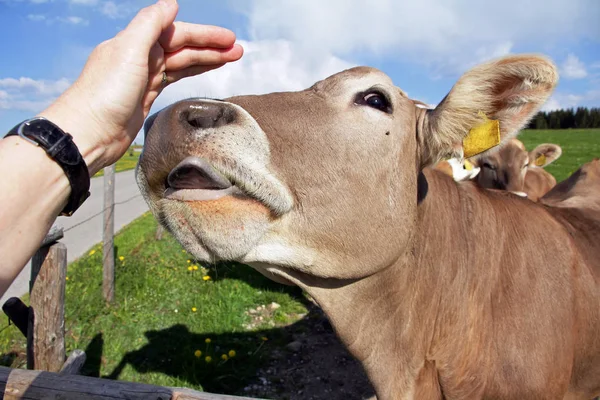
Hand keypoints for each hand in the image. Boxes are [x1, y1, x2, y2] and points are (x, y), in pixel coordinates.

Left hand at [39, 0, 242, 174]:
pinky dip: (191, 73)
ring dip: (206, 59)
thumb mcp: (128, 49)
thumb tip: (171, 3)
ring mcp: (143, 77)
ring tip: (230, 59)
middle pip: (183, 47)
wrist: (89, 131)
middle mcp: (140, 56)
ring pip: (182, 63)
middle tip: (237, 51)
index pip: (178, 32)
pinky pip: (174, 78)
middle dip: (211, 47)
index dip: (205, 35)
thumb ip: (150, 23)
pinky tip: (203, 70)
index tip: (229, 39)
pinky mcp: (146, 97)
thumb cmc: (105, 92)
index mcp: (136, 41)